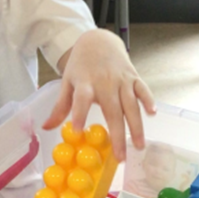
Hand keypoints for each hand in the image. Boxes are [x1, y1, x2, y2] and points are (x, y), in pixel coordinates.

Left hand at [43, 29, 155, 161]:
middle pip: (112, 110)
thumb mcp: (67, 83)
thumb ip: (60, 107)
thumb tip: (45, 127)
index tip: (78, 131)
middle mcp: (105, 82)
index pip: (81, 99)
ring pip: (130, 105)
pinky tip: (152, 114)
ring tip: (138, 146)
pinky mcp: (133, 76)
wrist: (98, 41)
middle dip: (117, 134)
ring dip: (136, 126)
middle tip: (120, 156)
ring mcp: (121, 80)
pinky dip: (148, 100)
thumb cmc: (81, 65)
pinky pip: (143, 89)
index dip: (79, 114)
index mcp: (85, 84)